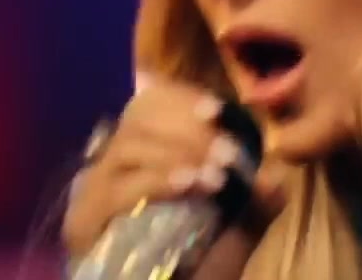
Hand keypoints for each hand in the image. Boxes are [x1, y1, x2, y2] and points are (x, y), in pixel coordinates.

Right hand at [60, 72, 287, 262]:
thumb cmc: (196, 273)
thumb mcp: (234, 236)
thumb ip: (256, 206)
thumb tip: (277, 180)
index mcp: (141, 159)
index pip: (149, 106)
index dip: (181, 100)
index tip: (215, 110)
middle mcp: (109, 171)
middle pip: (136, 120)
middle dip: (187, 128)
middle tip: (227, 152)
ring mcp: (92, 197)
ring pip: (127, 148)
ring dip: (178, 152)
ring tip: (216, 174)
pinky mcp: (83, 226)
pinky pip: (117, 189)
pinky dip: (158, 180)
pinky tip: (190, 184)